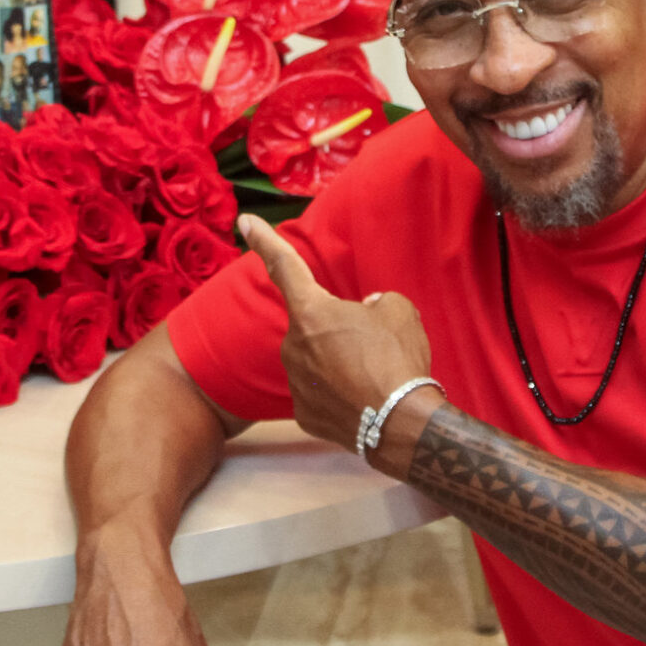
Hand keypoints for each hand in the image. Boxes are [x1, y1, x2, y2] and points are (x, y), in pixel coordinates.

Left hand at [237, 215, 432, 453]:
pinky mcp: (303, 415)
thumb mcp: (397, 310)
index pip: (284, 266)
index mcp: (311, 312)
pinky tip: (362, 400)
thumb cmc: (397, 360)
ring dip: (339, 363)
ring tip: (373, 377)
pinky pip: (320, 393)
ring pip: (316, 361)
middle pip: (313, 326)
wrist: (401, 424)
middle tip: (373, 347)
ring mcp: (295, 384)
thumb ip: (374, 301)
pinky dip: (339, 394)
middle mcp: (293, 346)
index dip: (264, 241)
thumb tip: (365, 311)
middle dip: (337, 330)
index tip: (244, 221)